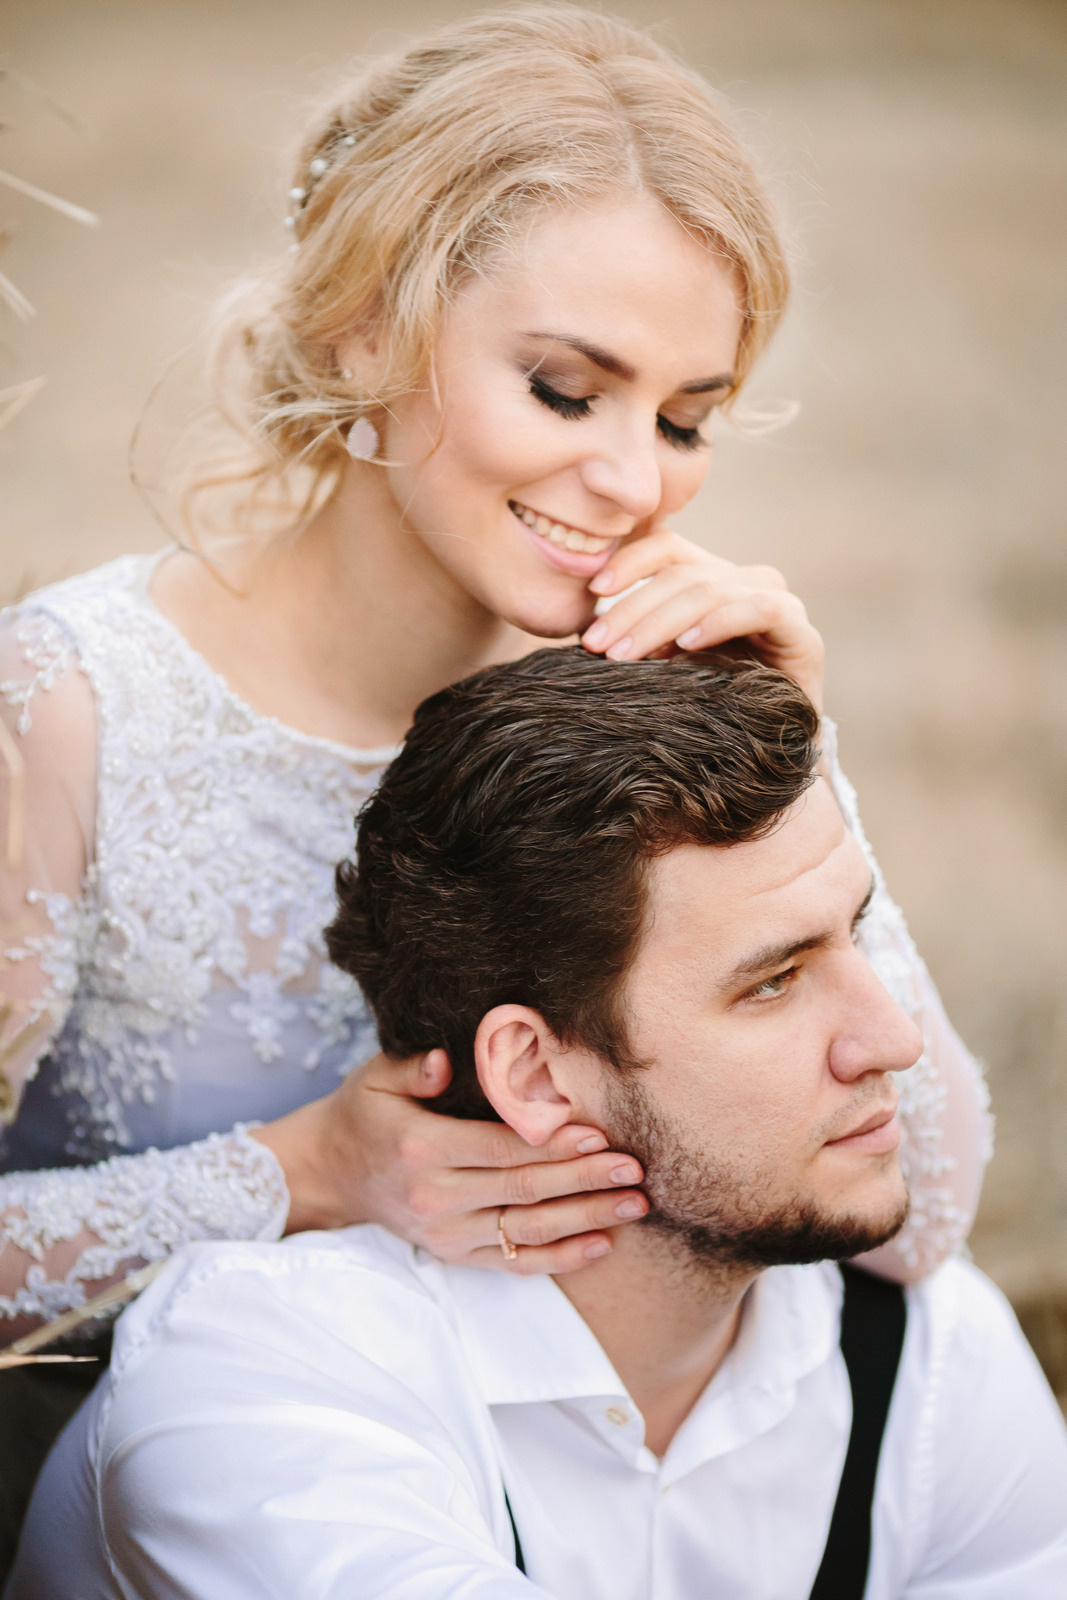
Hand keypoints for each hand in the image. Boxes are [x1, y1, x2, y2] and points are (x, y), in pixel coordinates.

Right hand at [250, 1050, 647, 1273]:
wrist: (326, 1174)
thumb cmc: (362, 1113)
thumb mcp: (375, 1077)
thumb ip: (414, 1068)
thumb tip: (448, 1061)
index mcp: (421, 1148)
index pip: (500, 1148)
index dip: (551, 1144)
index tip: (599, 1136)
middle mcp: (435, 1197)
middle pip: (523, 1191)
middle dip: (584, 1180)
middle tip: (634, 1170)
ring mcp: (444, 1233)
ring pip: (526, 1231)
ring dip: (585, 1220)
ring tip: (634, 1206)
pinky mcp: (451, 1255)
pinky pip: (511, 1263)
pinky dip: (558, 1259)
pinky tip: (600, 1245)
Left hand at [579, 527, 823, 710]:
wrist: (773, 749)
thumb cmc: (712, 705)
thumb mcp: (666, 664)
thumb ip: (639, 638)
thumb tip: (585, 629)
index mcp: (714, 577)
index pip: (668, 548)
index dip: (629, 561)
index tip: (593, 592)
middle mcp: (748, 581)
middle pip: (682, 573)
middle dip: (632, 608)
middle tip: (597, 644)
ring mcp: (779, 602)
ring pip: (710, 590)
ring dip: (661, 622)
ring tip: (627, 654)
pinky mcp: (803, 633)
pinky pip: (761, 609)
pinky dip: (719, 622)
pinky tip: (687, 645)